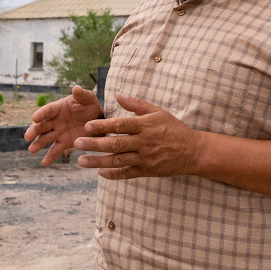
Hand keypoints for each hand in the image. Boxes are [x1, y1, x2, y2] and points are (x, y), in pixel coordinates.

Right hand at [24, 85, 102, 165]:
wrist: (98, 121)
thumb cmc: (90, 106)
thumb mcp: (89, 99)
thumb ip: (82, 95)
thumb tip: (76, 88)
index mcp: (59, 108)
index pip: (48, 110)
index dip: (41, 113)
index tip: (34, 118)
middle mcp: (55, 120)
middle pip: (42, 125)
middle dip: (34, 131)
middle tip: (27, 137)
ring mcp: (58, 132)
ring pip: (45, 138)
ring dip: (38, 144)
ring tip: (31, 150)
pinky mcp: (64, 143)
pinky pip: (55, 150)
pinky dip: (50, 156)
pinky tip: (44, 163)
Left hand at [74, 94, 202, 179]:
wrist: (193, 151)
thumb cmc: (173, 129)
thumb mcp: (158, 111)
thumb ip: (136, 104)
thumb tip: (118, 94)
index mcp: (145, 126)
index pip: (121, 125)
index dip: (103, 126)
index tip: (87, 126)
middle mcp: (144, 143)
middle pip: (116, 144)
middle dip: (95, 144)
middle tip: (77, 143)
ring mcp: (145, 158)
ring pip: (118, 161)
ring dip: (98, 161)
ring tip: (81, 161)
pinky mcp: (147, 171)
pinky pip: (127, 174)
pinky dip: (113, 175)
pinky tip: (100, 173)